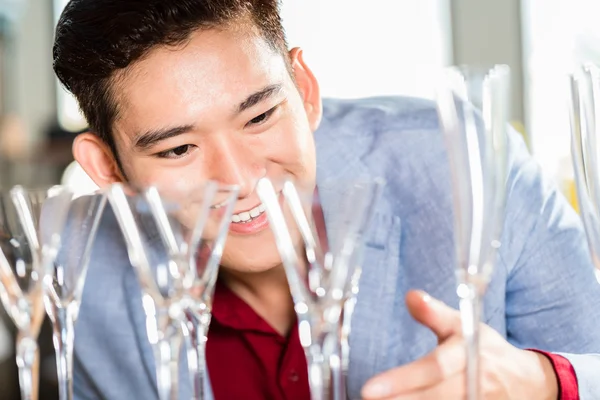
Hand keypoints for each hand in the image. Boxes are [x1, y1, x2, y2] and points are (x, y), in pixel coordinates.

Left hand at [361, 290, 557, 399]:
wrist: (528, 382)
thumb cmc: (487, 349)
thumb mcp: (465, 324)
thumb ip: (434, 313)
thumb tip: (410, 295)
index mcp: (470, 354)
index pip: (435, 368)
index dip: (404, 379)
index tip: (371, 387)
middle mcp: (475, 383)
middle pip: (434, 396)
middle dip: (400, 399)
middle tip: (367, 397)